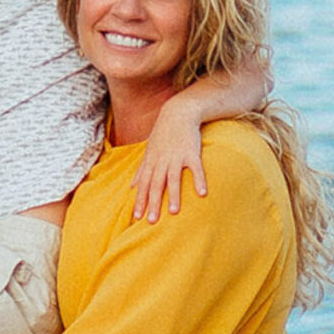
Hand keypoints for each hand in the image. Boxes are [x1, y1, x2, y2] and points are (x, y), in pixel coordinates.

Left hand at [132, 97, 206, 220]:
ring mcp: (176, 157)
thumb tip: (130, 185)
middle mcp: (162, 161)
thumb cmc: (163, 134)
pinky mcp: (191, 152)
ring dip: (173, 195)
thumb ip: (141, 169)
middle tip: (151, 221)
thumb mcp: (149, 150)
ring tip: (173, 212)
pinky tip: (202, 194)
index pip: (143, 184)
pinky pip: (195, 168)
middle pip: (155, 185)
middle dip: (153, 203)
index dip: (140, 200)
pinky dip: (199, 180)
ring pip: (173, 178)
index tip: (137, 217)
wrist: (178, 113)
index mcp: (151, 162)